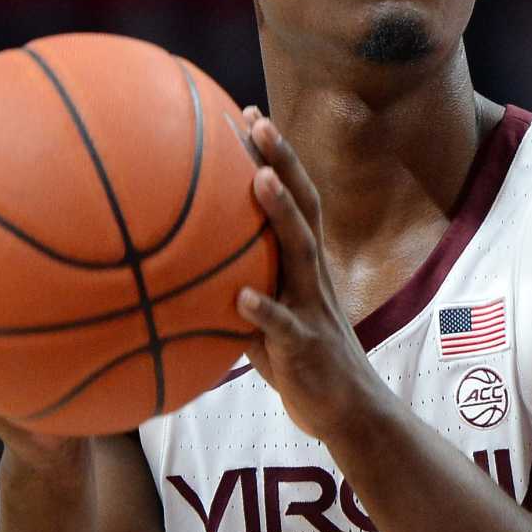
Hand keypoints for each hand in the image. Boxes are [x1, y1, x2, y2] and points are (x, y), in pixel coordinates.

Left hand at [232, 108, 388, 444]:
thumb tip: (182, 277)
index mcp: (305, 268)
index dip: (277, 158)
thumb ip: (237, 292)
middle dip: (283, 161)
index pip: (295, 200)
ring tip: (258, 179)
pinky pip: (284, 326)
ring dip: (281, 214)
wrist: (348, 415)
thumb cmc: (301, 364)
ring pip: (301, 252)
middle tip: (257, 121)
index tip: (250, 116)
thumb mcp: (267, 319)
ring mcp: (313, 309)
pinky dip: (264, 309)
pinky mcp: (306, 348)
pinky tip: (242, 296)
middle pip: (304, 207)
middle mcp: (313, 278)